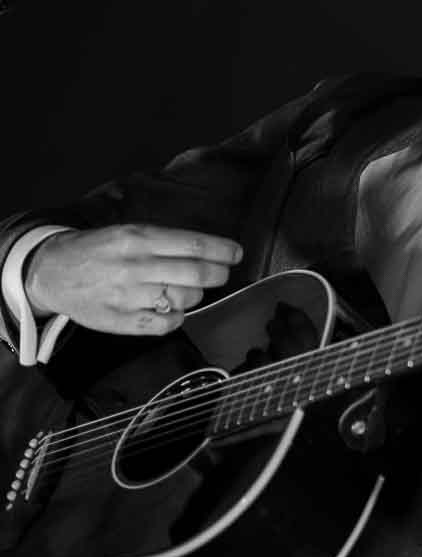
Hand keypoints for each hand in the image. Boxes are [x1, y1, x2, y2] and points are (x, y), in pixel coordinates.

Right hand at [23, 224, 242, 334]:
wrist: (51, 272)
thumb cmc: (99, 250)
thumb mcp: (129, 232)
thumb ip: (166, 241)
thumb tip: (208, 251)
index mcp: (138, 238)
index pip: (193, 244)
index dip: (222, 250)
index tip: (236, 254)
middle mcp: (134, 266)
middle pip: (195, 273)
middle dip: (218, 274)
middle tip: (222, 274)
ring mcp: (126, 296)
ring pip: (183, 299)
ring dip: (196, 295)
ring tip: (190, 290)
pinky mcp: (118, 321)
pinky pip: (163, 325)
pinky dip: (178, 319)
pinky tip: (174, 311)